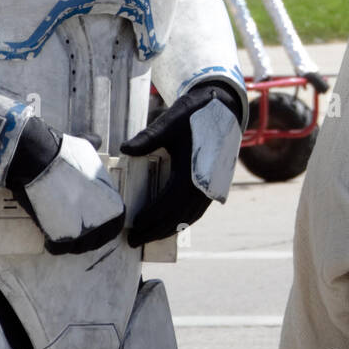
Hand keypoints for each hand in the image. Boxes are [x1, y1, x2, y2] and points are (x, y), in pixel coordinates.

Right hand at [8, 123, 125, 254]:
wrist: (37, 158)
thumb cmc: (62, 152)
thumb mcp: (85, 147)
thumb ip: (93, 147)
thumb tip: (96, 139)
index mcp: (109, 199)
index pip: (117, 222)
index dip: (107, 224)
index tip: (96, 222)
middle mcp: (99, 216)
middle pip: (100, 238)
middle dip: (91, 237)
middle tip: (78, 232)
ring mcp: (80, 228)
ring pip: (80, 247)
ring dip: (73, 244)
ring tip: (64, 235)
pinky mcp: (59, 235)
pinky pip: (59, 249)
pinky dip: (54, 246)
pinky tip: (49, 238)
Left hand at [120, 82, 242, 246]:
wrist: (223, 107)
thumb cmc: (193, 114)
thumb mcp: (170, 122)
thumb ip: (149, 138)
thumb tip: (125, 149)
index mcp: (193, 171)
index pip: (169, 203)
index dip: (152, 218)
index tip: (134, 227)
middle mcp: (205, 184)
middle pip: (178, 217)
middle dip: (156, 231)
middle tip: (135, 241)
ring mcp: (212, 186)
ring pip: (189, 217)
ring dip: (169, 229)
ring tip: (149, 236)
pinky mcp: (214, 185)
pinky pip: (197, 210)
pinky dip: (182, 220)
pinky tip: (170, 223)